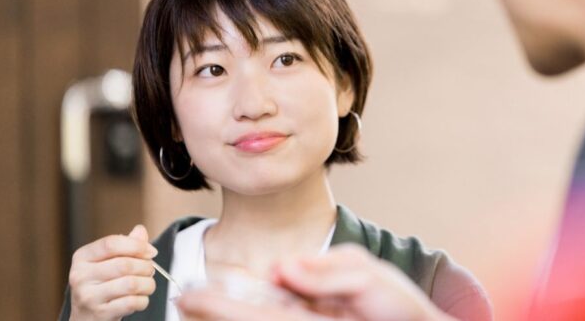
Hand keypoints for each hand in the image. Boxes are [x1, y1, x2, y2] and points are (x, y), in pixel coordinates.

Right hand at [68, 225, 157, 320]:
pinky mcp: (100, 314)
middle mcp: (80, 276)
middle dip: (146, 266)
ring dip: (148, 284)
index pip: (111, 243)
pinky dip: (143, 300)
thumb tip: (140, 230)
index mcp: (82, 257)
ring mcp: (88, 297)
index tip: (151, 251)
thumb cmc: (100, 286)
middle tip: (150, 270)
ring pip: (131, 284)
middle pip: (124, 264)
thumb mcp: (107, 262)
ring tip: (148, 284)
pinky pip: (132, 303)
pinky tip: (140, 298)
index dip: (137, 245)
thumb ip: (125, 245)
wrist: (85, 318)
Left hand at [175, 244, 451, 320]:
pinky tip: (248, 298)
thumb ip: (327, 273)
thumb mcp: (371, 280)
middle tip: (182, 299)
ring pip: (264, 319)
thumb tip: (284, 267)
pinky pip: (280, 316)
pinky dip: (260, 308)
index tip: (189, 296)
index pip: (256, 315)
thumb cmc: (402, 312)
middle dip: (216, 313)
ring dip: (232, 313)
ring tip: (199, 303)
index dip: (219, 307)